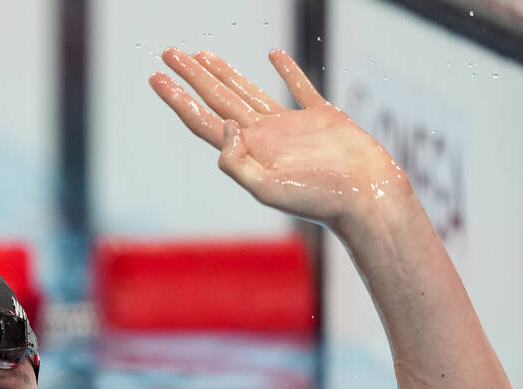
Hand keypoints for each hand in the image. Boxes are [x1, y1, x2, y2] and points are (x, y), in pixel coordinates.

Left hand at [150, 48, 410, 235]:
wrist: (367, 197)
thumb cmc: (320, 199)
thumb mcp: (268, 189)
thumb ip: (237, 162)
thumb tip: (222, 125)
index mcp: (249, 152)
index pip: (202, 121)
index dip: (177, 99)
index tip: (155, 78)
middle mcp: (264, 138)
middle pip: (218, 100)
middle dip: (192, 76)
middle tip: (169, 53)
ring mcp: (292, 127)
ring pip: (249, 92)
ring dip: (224, 73)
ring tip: (202, 55)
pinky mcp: (322, 118)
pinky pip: (299, 88)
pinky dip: (286, 71)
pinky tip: (274, 56)